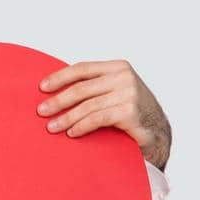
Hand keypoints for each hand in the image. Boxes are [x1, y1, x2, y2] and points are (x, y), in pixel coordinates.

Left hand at [35, 59, 171, 169]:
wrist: (157, 133)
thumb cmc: (129, 112)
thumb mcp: (112, 92)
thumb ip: (92, 87)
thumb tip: (54, 91)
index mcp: (117, 67)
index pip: (82, 68)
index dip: (60, 77)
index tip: (42, 88)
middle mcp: (124, 77)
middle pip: (82, 88)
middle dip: (58, 100)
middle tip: (41, 111)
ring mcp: (129, 93)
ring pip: (88, 105)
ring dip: (66, 117)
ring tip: (52, 127)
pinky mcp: (130, 111)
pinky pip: (98, 119)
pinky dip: (81, 126)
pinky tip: (71, 133)